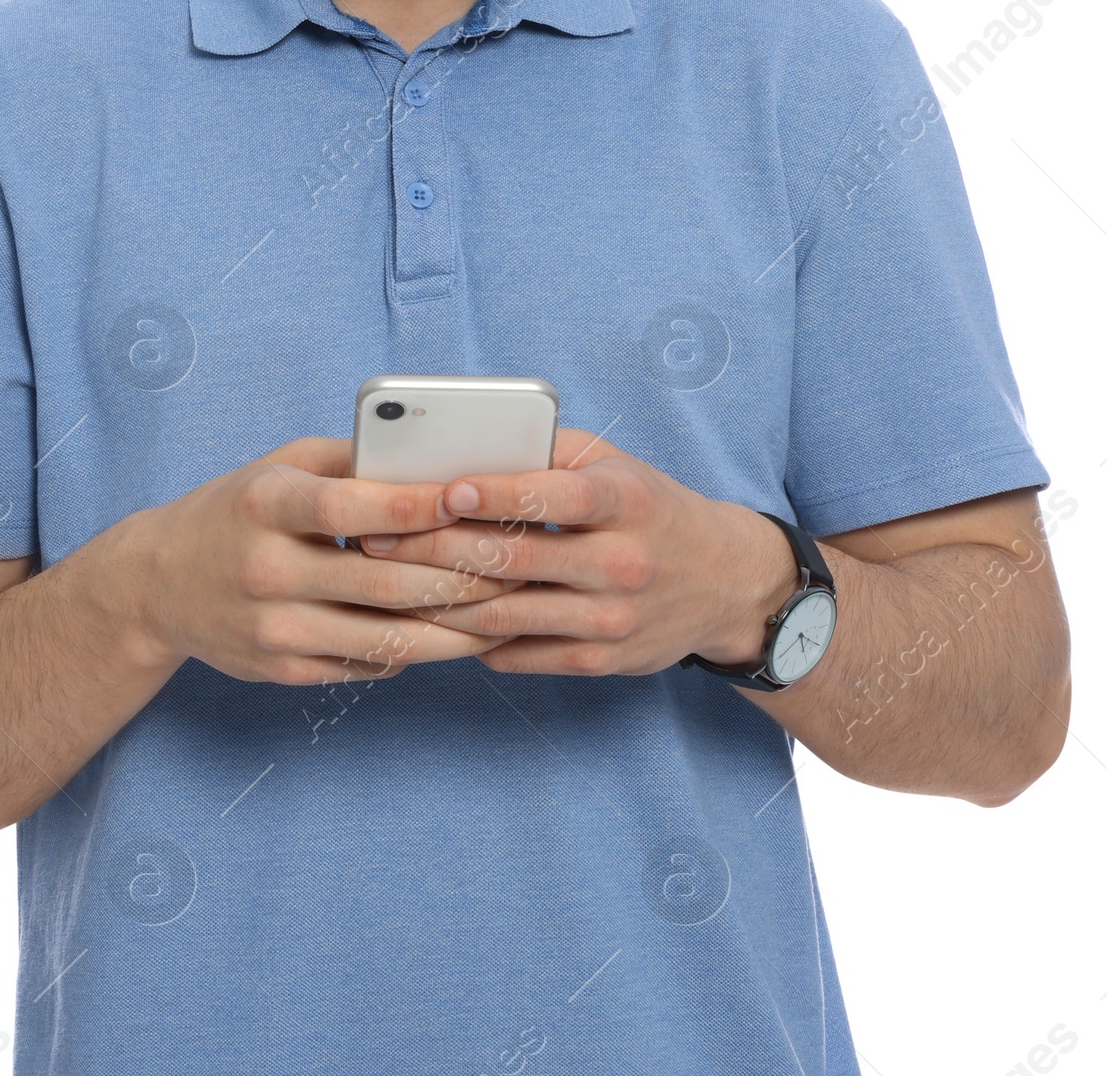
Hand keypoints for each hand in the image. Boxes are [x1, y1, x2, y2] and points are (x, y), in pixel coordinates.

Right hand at [124, 438, 523, 686]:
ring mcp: (273, 628)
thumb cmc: (236, 510)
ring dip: (455, 630)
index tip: (471, 495)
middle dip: (461, 577)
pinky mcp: (282, 670)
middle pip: (384, 581)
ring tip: (505, 614)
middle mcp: (266, 570)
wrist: (156, 585)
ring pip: (386, 637)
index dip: (414, 504)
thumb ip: (350, 459)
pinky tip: (455, 637)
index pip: (348, 508)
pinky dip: (415, 651)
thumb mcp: (279, 466)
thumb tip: (432, 454)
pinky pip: (366, 665)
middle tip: (517, 566)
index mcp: (265, 505)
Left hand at [359, 427, 795, 676]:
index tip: (441, 490)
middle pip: (513, 560)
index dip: (495, 494)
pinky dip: (473, 639)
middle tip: (376, 539)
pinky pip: (521, 654)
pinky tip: (433, 620)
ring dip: (440, 600)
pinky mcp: (601, 662)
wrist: (729, 583)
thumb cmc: (653, 510)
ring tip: (389, 582)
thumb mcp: (618, 466)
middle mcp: (621, 562)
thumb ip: (551, 453)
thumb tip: (469, 444)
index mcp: (625, 502)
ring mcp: (611, 619)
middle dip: (437, 550)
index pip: (552, 496)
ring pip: (506, 614)